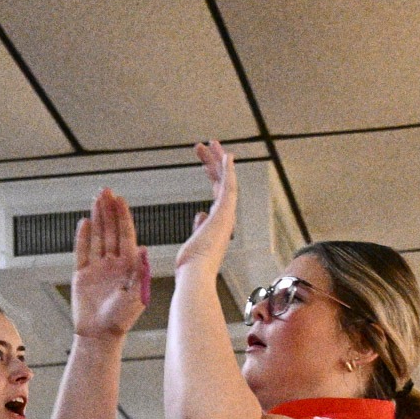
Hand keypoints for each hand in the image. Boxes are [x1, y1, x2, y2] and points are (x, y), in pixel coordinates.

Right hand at [71, 187, 150, 337]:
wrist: (100, 336)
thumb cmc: (122, 320)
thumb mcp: (137, 295)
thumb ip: (140, 272)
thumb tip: (145, 249)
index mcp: (130, 265)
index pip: (126, 234)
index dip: (122, 216)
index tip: (120, 200)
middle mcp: (114, 263)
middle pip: (111, 231)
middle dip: (108, 210)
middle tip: (105, 191)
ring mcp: (98, 268)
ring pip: (97, 237)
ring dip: (97, 218)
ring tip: (95, 199)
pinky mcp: (82, 275)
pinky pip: (82, 251)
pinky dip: (82, 237)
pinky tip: (84, 222)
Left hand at [174, 140, 235, 273]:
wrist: (195, 276)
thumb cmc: (191, 266)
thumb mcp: (194, 241)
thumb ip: (200, 226)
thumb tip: (199, 214)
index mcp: (217, 223)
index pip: (217, 194)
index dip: (213, 176)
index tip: (205, 164)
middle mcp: (225, 217)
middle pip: (221, 183)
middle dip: (213, 163)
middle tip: (204, 146)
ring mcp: (226, 214)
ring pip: (225, 180)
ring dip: (218, 160)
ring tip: (209, 142)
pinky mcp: (225, 213)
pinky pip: (229, 185)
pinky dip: (228, 169)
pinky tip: (226, 154)